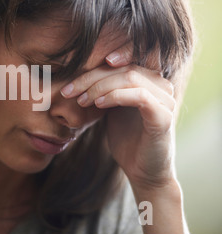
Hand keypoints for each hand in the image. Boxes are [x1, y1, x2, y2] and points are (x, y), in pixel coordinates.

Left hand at [61, 43, 176, 188]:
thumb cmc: (126, 139)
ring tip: (81, 100)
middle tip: (68, 91)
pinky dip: (115, 96)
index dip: (95, 66)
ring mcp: (165, 100)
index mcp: (149, 80)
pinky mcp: (163, 116)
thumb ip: (104, 89)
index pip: (122, 62)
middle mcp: (161, 85)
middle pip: (123, 68)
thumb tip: (77, 75)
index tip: (72, 76)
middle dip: (91, 77)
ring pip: (130, 78)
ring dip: (100, 87)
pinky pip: (139, 96)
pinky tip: (98, 104)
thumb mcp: (111, 108)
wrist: (142, 171)